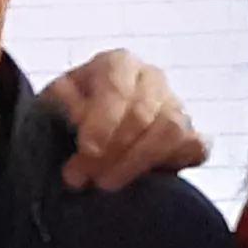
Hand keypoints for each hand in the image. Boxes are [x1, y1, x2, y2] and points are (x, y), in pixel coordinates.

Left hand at [42, 50, 209, 191]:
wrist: (80, 135)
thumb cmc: (66, 114)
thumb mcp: (52, 104)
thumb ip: (61, 104)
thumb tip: (80, 116)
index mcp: (118, 64)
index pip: (117, 87)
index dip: (103, 120)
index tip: (87, 149)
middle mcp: (151, 79)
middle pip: (143, 113)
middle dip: (113, 150)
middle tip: (85, 177)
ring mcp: (175, 106)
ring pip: (171, 130)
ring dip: (137, 161)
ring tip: (107, 183)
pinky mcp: (191, 135)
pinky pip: (195, 146)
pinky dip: (173, 161)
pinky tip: (145, 178)